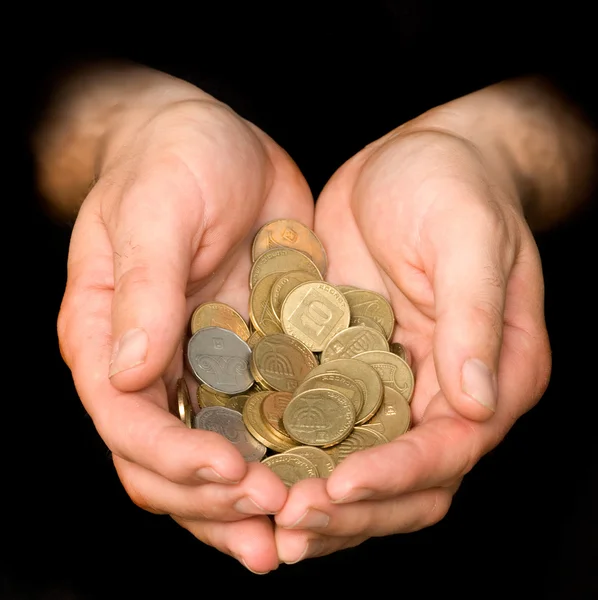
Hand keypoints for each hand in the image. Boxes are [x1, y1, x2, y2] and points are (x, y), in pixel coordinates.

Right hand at [57, 96, 313, 572]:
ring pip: (216, 455)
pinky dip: (286, 455)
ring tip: (295, 532)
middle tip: (275, 516)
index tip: (231, 472)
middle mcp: (152, 365)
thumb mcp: (158, 209)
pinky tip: (321, 478)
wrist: (219, 141)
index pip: (125, 422)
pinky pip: (265, 419)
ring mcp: (203, 365)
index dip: (173, 458)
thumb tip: (128, 376)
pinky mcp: (252, 355)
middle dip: (215, 499)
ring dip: (249, 503)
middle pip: (167, 461)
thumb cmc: (173, 160)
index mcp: (108, 337)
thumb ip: (144, 289)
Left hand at [274, 124, 550, 562]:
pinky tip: (251, 462)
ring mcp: (393, 384)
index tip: (337, 489)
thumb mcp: (469, 240)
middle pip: (404, 480)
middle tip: (288, 524)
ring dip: (316, 496)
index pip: (448, 450)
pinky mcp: (348, 365)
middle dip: (349, 509)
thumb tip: (478, 403)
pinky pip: (323, 422)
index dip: (394, 477)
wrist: (414, 161)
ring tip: (265, 515)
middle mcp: (444, 394)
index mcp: (493, 374)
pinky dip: (293, 450)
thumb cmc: (456, 187)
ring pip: (359, 462)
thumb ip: (474, 320)